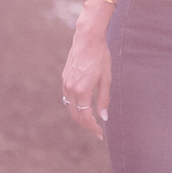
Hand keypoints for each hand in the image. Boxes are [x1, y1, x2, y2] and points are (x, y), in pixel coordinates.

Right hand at [61, 22, 111, 139]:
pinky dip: (74, 105)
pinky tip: (83, 106)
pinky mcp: (64, 78)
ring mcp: (66, 83)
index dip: (92, 127)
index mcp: (82, 90)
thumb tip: (104, 117)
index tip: (100, 134)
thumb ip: (104, 99)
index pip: (85, 117)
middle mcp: (70, 89)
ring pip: (70, 107)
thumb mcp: (106, 79)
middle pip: (75, 115)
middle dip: (86, 124)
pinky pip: (67, 97)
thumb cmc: (100, 57)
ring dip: (79, 116)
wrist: (87, 38)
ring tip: (91, 120)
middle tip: (97, 130)